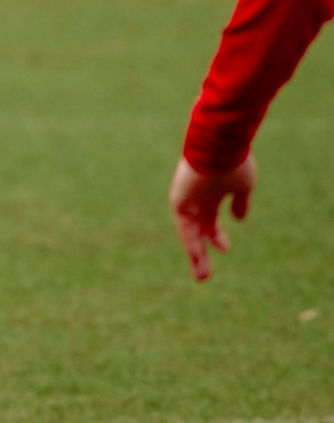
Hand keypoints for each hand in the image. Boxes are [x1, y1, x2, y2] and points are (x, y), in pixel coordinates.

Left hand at [171, 154, 256, 281]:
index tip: (224, 248)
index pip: (211, 220)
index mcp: (212, 194)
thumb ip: (240, 202)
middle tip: (204, 274)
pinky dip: (192, 244)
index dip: (216, 235)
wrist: (220, 145)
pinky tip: (198, 257)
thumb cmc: (233, 162)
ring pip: (190, 234)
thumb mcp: (242, 185)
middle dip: (203, 252)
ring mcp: (187, 200)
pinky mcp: (180, 202)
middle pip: (198, 230)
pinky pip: (185, 228)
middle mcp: (197, 199)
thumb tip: (239, 219)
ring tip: (202, 277)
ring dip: (196, 255)